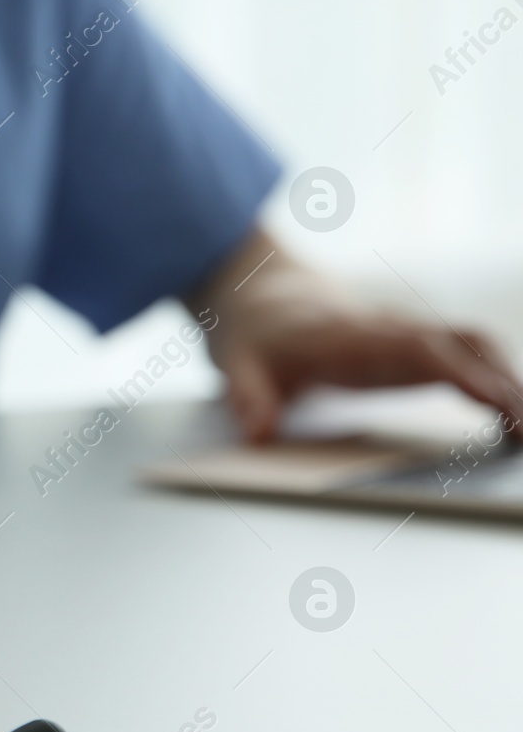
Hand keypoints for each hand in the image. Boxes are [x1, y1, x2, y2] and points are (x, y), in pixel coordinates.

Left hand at [191, 232, 522, 442]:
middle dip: (505, 383)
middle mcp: (390, 330)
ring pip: (475, 346)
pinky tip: (511, 418)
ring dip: (508, 381)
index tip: (498, 403)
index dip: (464, 373)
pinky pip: (468, 357)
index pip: (421, 348)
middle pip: (465, 344)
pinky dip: (496, 382)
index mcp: (353, 335)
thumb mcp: (236, 366)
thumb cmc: (255, 337)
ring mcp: (407, 336)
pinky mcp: (414, 348)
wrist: (264, 298)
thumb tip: (258, 433)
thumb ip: (248, 398)